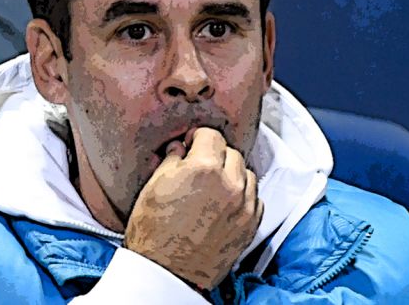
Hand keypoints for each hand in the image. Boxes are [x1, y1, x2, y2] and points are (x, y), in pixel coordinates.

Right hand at [124, 128, 263, 289]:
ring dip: (232, 174)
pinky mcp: (251, 225)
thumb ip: (171, 161)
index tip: (191, 145)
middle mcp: (230, 183)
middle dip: (215, 155)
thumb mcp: (153, 187)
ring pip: (247, 173)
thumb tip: (179, 149)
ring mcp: (244, 205)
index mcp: (204, 168)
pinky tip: (225, 203)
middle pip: (231, 152)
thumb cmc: (154, 234)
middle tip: (200, 167)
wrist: (167, 274)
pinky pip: (255, 198)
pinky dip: (243, 196)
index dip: (197, 137)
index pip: (211, 134)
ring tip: (214, 186)